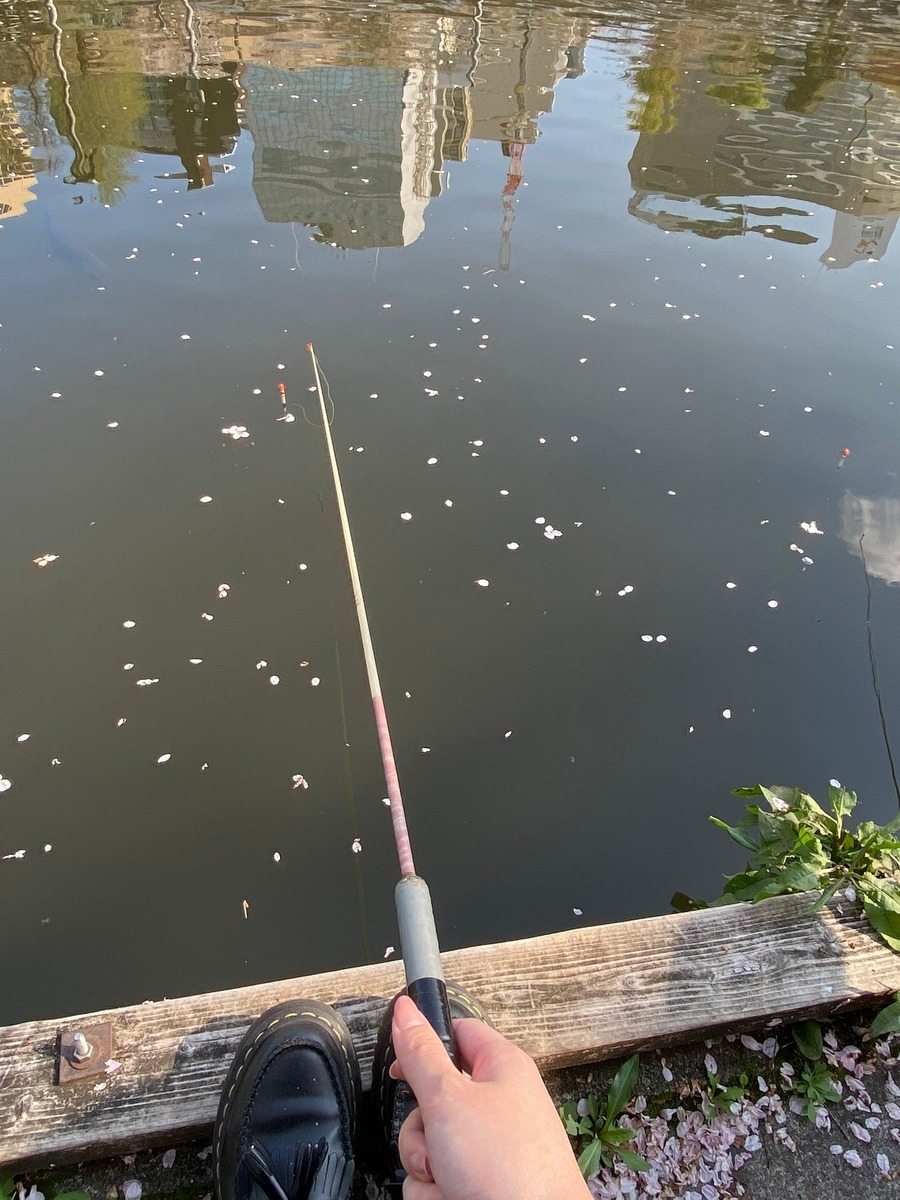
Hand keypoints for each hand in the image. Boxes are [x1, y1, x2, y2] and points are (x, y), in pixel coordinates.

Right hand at [389, 994, 591, 1199]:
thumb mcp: (450, 1100)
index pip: (458, 1034)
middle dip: (421, 1130)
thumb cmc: (511, 1168)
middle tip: (435, 1142)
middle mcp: (497, 1106)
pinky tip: (454, 1198)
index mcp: (500, 1068)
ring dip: (426, 1167)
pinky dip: (437, 1193)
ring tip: (449, 1180)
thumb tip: (406, 1011)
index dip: (425, 1045)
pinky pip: (438, 1180)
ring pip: (431, 1145)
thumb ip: (421, 1055)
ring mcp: (490, 1148)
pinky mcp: (482, 1182)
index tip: (400, 1067)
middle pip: (434, 1100)